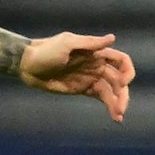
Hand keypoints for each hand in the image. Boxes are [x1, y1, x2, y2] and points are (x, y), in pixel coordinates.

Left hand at [17, 32, 135, 121]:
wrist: (27, 65)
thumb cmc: (46, 50)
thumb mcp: (67, 43)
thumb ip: (90, 43)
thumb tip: (112, 38)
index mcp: (96, 53)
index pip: (120, 60)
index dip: (127, 70)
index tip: (124, 82)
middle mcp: (97, 65)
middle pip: (119, 79)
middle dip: (123, 92)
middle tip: (121, 106)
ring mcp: (90, 78)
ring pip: (112, 91)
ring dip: (118, 102)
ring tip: (118, 115)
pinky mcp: (83, 89)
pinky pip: (101, 97)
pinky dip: (110, 106)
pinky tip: (115, 116)